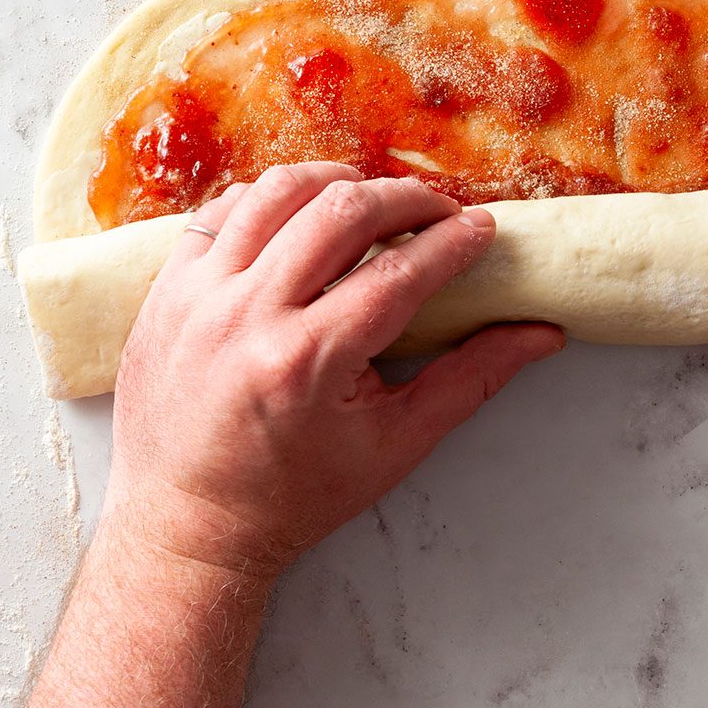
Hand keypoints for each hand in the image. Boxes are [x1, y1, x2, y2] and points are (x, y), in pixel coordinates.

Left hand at [107, 163, 563, 575]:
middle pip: (342, 211)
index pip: (399, 271)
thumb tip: (541, 333)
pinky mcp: (166, 289)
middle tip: (439, 213)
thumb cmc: (295, 495)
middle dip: (407, 199)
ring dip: (339, 183)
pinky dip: (272, 200)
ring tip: (374, 201)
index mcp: (307, 362)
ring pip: (278, 192)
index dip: (452, 241)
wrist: (186, 525)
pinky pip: (223, 210)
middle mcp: (247, 317)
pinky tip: (305, 214)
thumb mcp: (394, 445)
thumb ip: (471, 380)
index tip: (483, 227)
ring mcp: (197, 296)